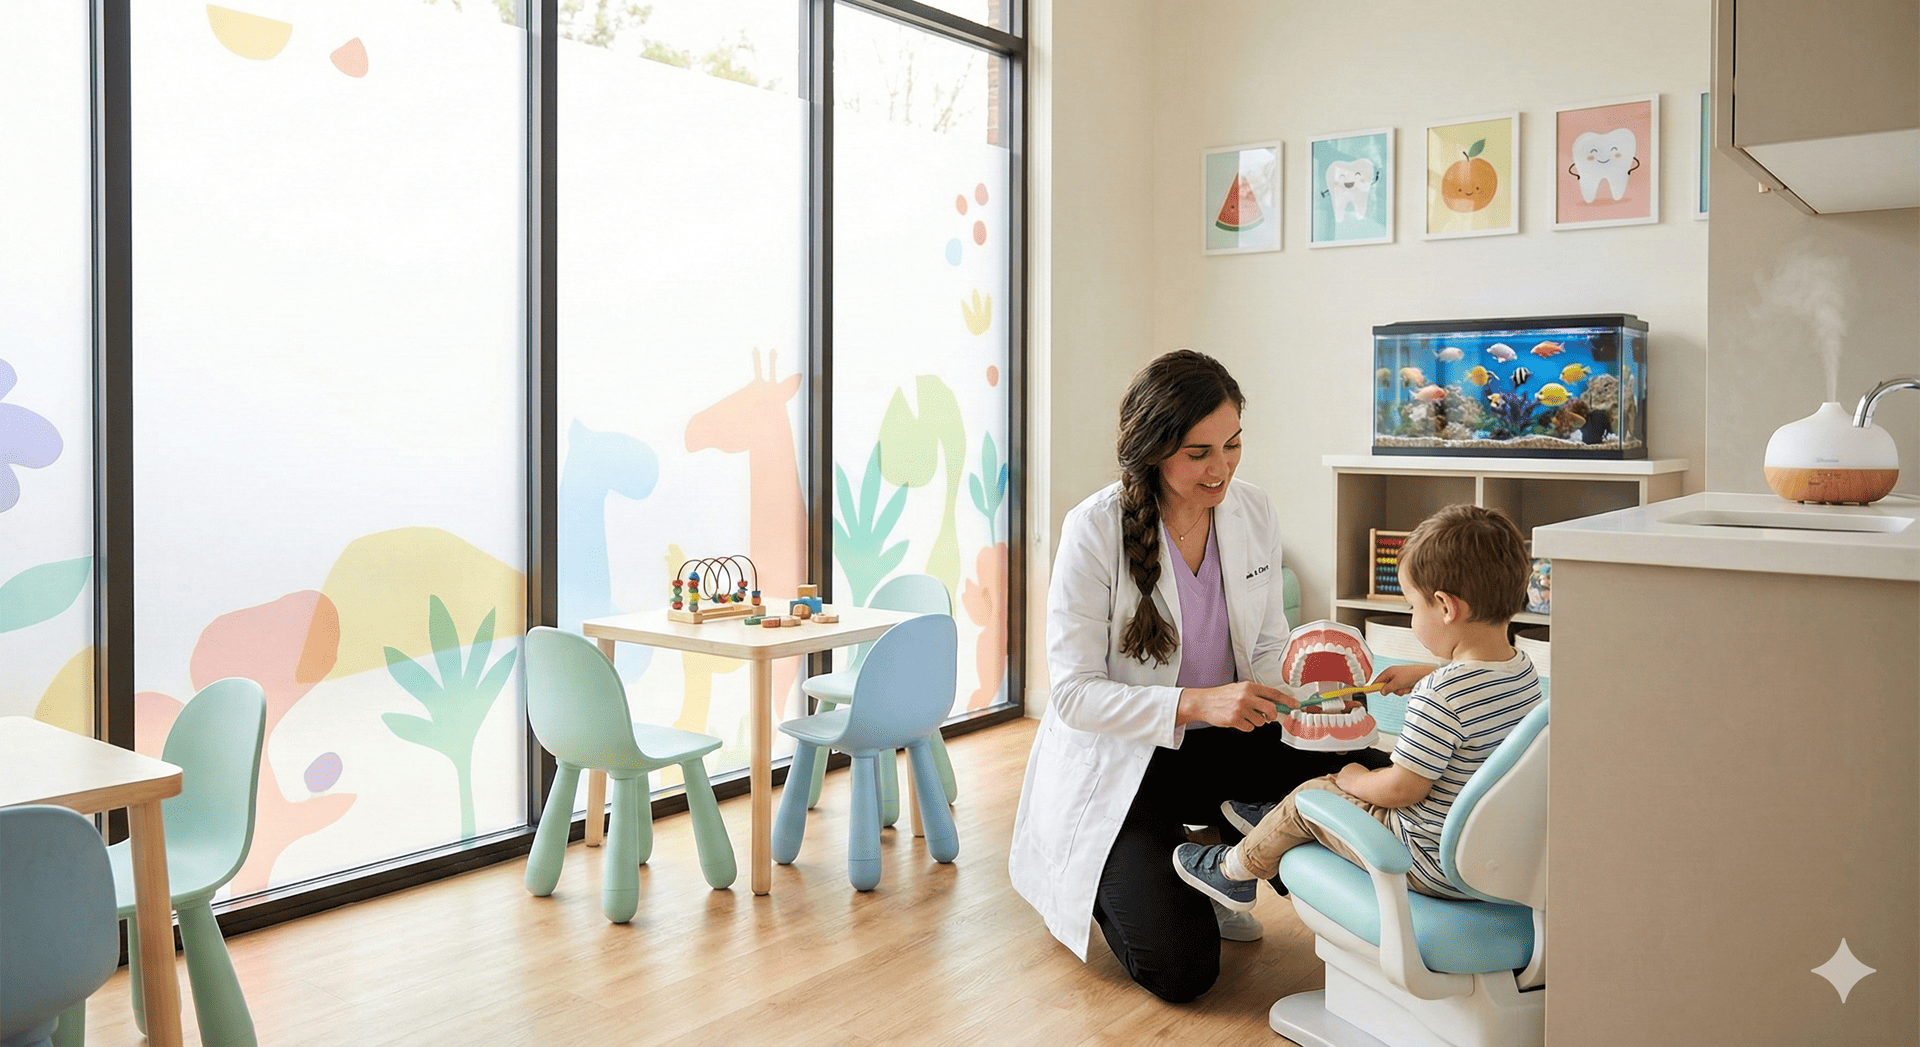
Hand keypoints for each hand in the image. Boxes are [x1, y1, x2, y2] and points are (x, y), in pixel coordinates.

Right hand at [1178, 681, 1292, 731]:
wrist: (1204, 702)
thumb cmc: (1222, 696)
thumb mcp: (1239, 689)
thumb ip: (1256, 695)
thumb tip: (1274, 704)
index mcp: (1249, 687)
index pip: (1273, 693)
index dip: (1287, 700)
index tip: (1295, 705)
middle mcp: (1246, 696)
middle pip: (1271, 709)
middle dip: (1272, 715)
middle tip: (1268, 716)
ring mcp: (1241, 708)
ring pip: (1260, 721)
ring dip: (1254, 721)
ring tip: (1243, 715)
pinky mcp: (1235, 719)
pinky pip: (1250, 727)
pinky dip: (1245, 726)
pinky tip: (1237, 720)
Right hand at [1370, 663, 1436, 695]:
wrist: (1424, 675)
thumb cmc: (1411, 674)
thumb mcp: (1397, 683)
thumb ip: (1388, 688)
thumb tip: (1382, 692)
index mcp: (1389, 672)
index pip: (1377, 680)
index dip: (1374, 687)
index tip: (1367, 691)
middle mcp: (1393, 675)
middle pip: (1386, 687)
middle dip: (1392, 690)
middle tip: (1397, 688)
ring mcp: (1399, 679)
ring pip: (1394, 690)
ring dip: (1399, 691)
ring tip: (1405, 687)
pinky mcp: (1404, 683)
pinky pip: (1400, 690)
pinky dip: (1404, 691)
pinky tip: (1408, 688)